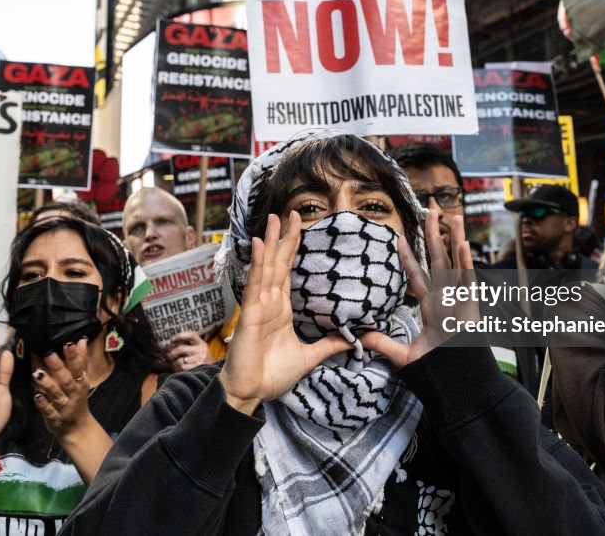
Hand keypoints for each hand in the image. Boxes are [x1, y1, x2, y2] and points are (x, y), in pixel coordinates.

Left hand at [32, 339, 95, 437]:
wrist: (77, 428)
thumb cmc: (77, 398)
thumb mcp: (82, 380)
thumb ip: (81, 360)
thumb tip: (81, 340)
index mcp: (81, 383)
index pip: (78, 367)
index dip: (74, 356)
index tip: (69, 343)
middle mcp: (73, 394)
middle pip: (67, 380)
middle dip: (59, 368)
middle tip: (49, 355)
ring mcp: (64, 407)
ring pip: (56, 395)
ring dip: (48, 384)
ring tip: (38, 374)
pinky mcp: (54, 418)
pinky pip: (48, 411)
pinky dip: (43, 404)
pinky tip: (36, 396)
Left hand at [167, 331, 212, 370]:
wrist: (211, 370)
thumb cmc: (200, 357)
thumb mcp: (198, 348)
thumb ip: (187, 344)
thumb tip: (168, 345)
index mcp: (201, 343)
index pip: (191, 335)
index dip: (180, 336)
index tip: (172, 339)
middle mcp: (202, 350)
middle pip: (182, 349)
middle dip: (172, 352)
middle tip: (168, 355)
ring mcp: (200, 360)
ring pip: (180, 360)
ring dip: (174, 362)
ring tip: (173, 362)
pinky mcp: (197, 368)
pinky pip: (182, 368)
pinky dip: (177, 368)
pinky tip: (178, 367)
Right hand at [218, 212, 350, 414]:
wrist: (251, 393)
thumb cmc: (272, 376)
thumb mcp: (310, 357)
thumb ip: (329, 345)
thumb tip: (354, 338)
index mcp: (281, 308)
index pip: (288, 271)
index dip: (293, 248)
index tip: (299, 227)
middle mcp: (269, 302)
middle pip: (278, 262)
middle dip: (284, 237)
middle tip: (290, 212)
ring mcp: (258, 305)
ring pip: (267, 266)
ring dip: (270, 241)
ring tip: (274, 219)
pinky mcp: (250, 313)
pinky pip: (255, 283)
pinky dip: (257, 262)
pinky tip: (259, 244)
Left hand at [359, 211, 477, 367]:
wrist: (457, 384)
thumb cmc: (436, 371)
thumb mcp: (404, 355)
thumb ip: (383, 343)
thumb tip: (360, 337)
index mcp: (431, 308)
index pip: (416, 276)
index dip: (408, 257)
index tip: (397, 237)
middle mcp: (446, 299)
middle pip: (438, 260)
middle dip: (434, 235)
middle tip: (430, 210)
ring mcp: (459, 302)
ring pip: (456, 264)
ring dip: (454, 239)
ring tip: (452, 215)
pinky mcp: (471, 309)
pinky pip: (469, 282)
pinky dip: (467, 263)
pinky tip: (464, 244)